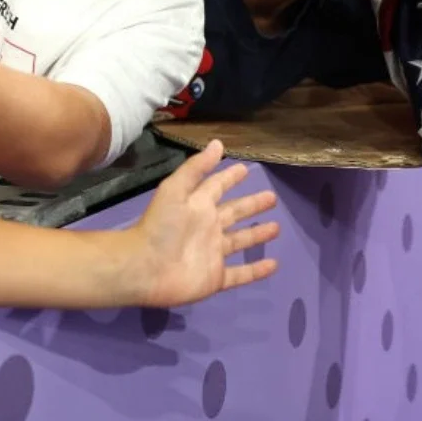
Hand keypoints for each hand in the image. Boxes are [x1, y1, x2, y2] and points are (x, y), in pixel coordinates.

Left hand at [128, 140, 278, 306]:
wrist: (145, 268)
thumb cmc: (161, 226)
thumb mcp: (176, 189)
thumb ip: (197, 168)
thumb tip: (218, 143)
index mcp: (199, 205)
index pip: (218, 186)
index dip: (230, 177)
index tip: (245, 169)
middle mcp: (208, 227)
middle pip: (235, 213)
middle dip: (252, 205)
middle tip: (272, 198)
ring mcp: (213, 253)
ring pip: (241, 241)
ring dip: (257, 234)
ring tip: (277, 227)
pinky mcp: (216, 277)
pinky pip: (241, 273)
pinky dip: (256, 271)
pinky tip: (274, 265)